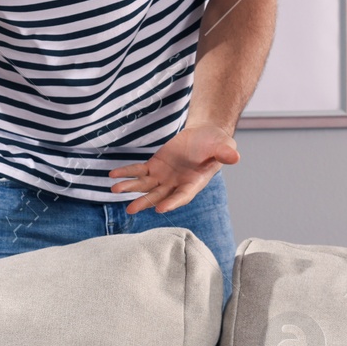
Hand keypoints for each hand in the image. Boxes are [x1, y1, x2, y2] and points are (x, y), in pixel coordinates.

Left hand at [109, 126, 240, 214]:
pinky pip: (138, 171)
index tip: (160, 209)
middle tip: (131, 210)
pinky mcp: (154, 167)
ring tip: (114, 190)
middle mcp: (176, 184)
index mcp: (194, 183)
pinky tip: (112, 175)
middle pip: (158, 196)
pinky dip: (126, 172)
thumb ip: (225, 152)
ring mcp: (164, 177)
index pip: (182, 196)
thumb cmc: (215, 144)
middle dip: (144, 202)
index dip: (172, 202)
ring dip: (130, 188)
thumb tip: (234, 157)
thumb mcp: (223, 146)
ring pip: (145, 185)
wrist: (203, 135)